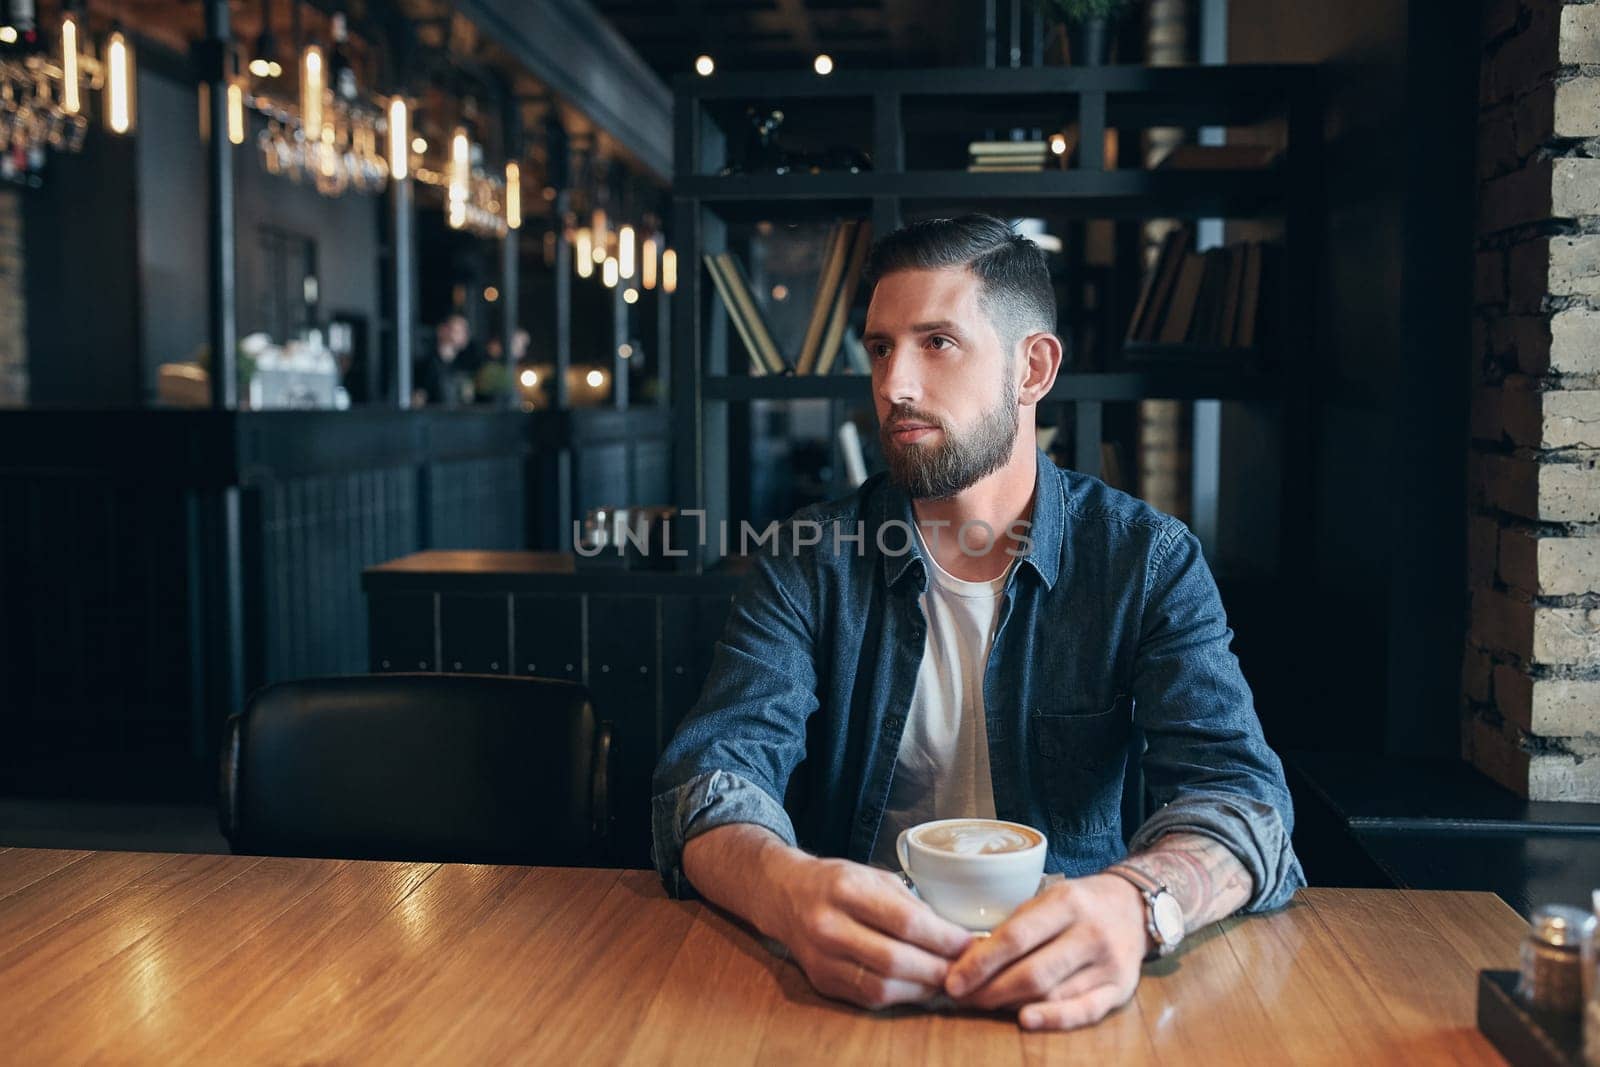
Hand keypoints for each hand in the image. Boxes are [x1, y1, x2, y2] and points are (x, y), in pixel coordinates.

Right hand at [765, 853, 975, 1009]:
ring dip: (922, 988)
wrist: (786, 895)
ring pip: (883, 986)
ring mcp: (822, 958)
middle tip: (964, 968)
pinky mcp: (821, 981)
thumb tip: (952, 935)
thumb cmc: (837, 882)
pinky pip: (869, 997)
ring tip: (946, 980)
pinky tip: (918, 986)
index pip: (905, 922)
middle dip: (938, 968)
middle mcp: (829, 925)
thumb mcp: (874, 876)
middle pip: (895, 960)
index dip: (942, 937)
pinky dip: (901, 996)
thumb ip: (910, 905)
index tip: (969, 942)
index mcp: (846, 890)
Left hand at [944, 873, 1148, 1029]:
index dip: (980, 963)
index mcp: (1066, 902)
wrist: (1133, 907)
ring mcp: (1108, 963)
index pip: (1016, 937)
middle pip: (1033, 972)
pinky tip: (1025, 1021)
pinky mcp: (1121, 988)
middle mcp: (1090, 932)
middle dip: (991, 990)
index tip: (953, 980)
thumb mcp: (1048, 898)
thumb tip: (969, 960)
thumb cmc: (1079, 904)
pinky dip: (1054, 1019)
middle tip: (963, 999)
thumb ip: (1015, 926)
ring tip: (984, 1005)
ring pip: (1053, 993)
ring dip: (1012, 1004)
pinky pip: (1085, 1011)